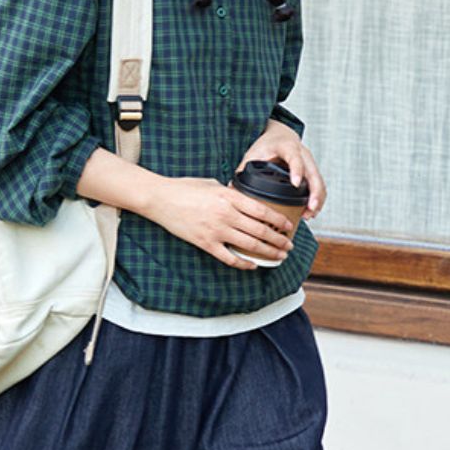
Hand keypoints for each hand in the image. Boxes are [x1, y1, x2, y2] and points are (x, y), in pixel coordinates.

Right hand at [145, 177, 295, 269]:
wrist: (160, 199)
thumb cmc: (185, 188)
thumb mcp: (213, 184)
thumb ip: (231, 193)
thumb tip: (246, 201)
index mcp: (229, 197)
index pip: (262, 210)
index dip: (278, 220)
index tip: (288, 226)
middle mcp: (226, 214)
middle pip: (260, 230)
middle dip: (278, 240)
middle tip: (289, 245)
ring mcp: (216, 231)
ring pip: (250, 245)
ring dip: (268, 252)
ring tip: (279, 256)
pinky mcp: (206, 243)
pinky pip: (229, 257)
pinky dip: (243, 263)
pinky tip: (253, 265)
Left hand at [238, 120, 326, 218]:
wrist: (279, 135)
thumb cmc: (266, 145)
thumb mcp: (254, 154)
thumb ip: (244, 169)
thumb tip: (230, 188)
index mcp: (287, 147)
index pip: (294, 157)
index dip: (296, 170)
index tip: (295, 184)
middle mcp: (302, 153)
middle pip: (313, 173)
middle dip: (314, 192)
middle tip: (309, 209)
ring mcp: (310, 162)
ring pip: (319, 181)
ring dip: (317, 199)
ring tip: (310, 215)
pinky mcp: (313, 170)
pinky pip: (319, 185)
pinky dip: (318, 199)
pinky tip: (311, 212)